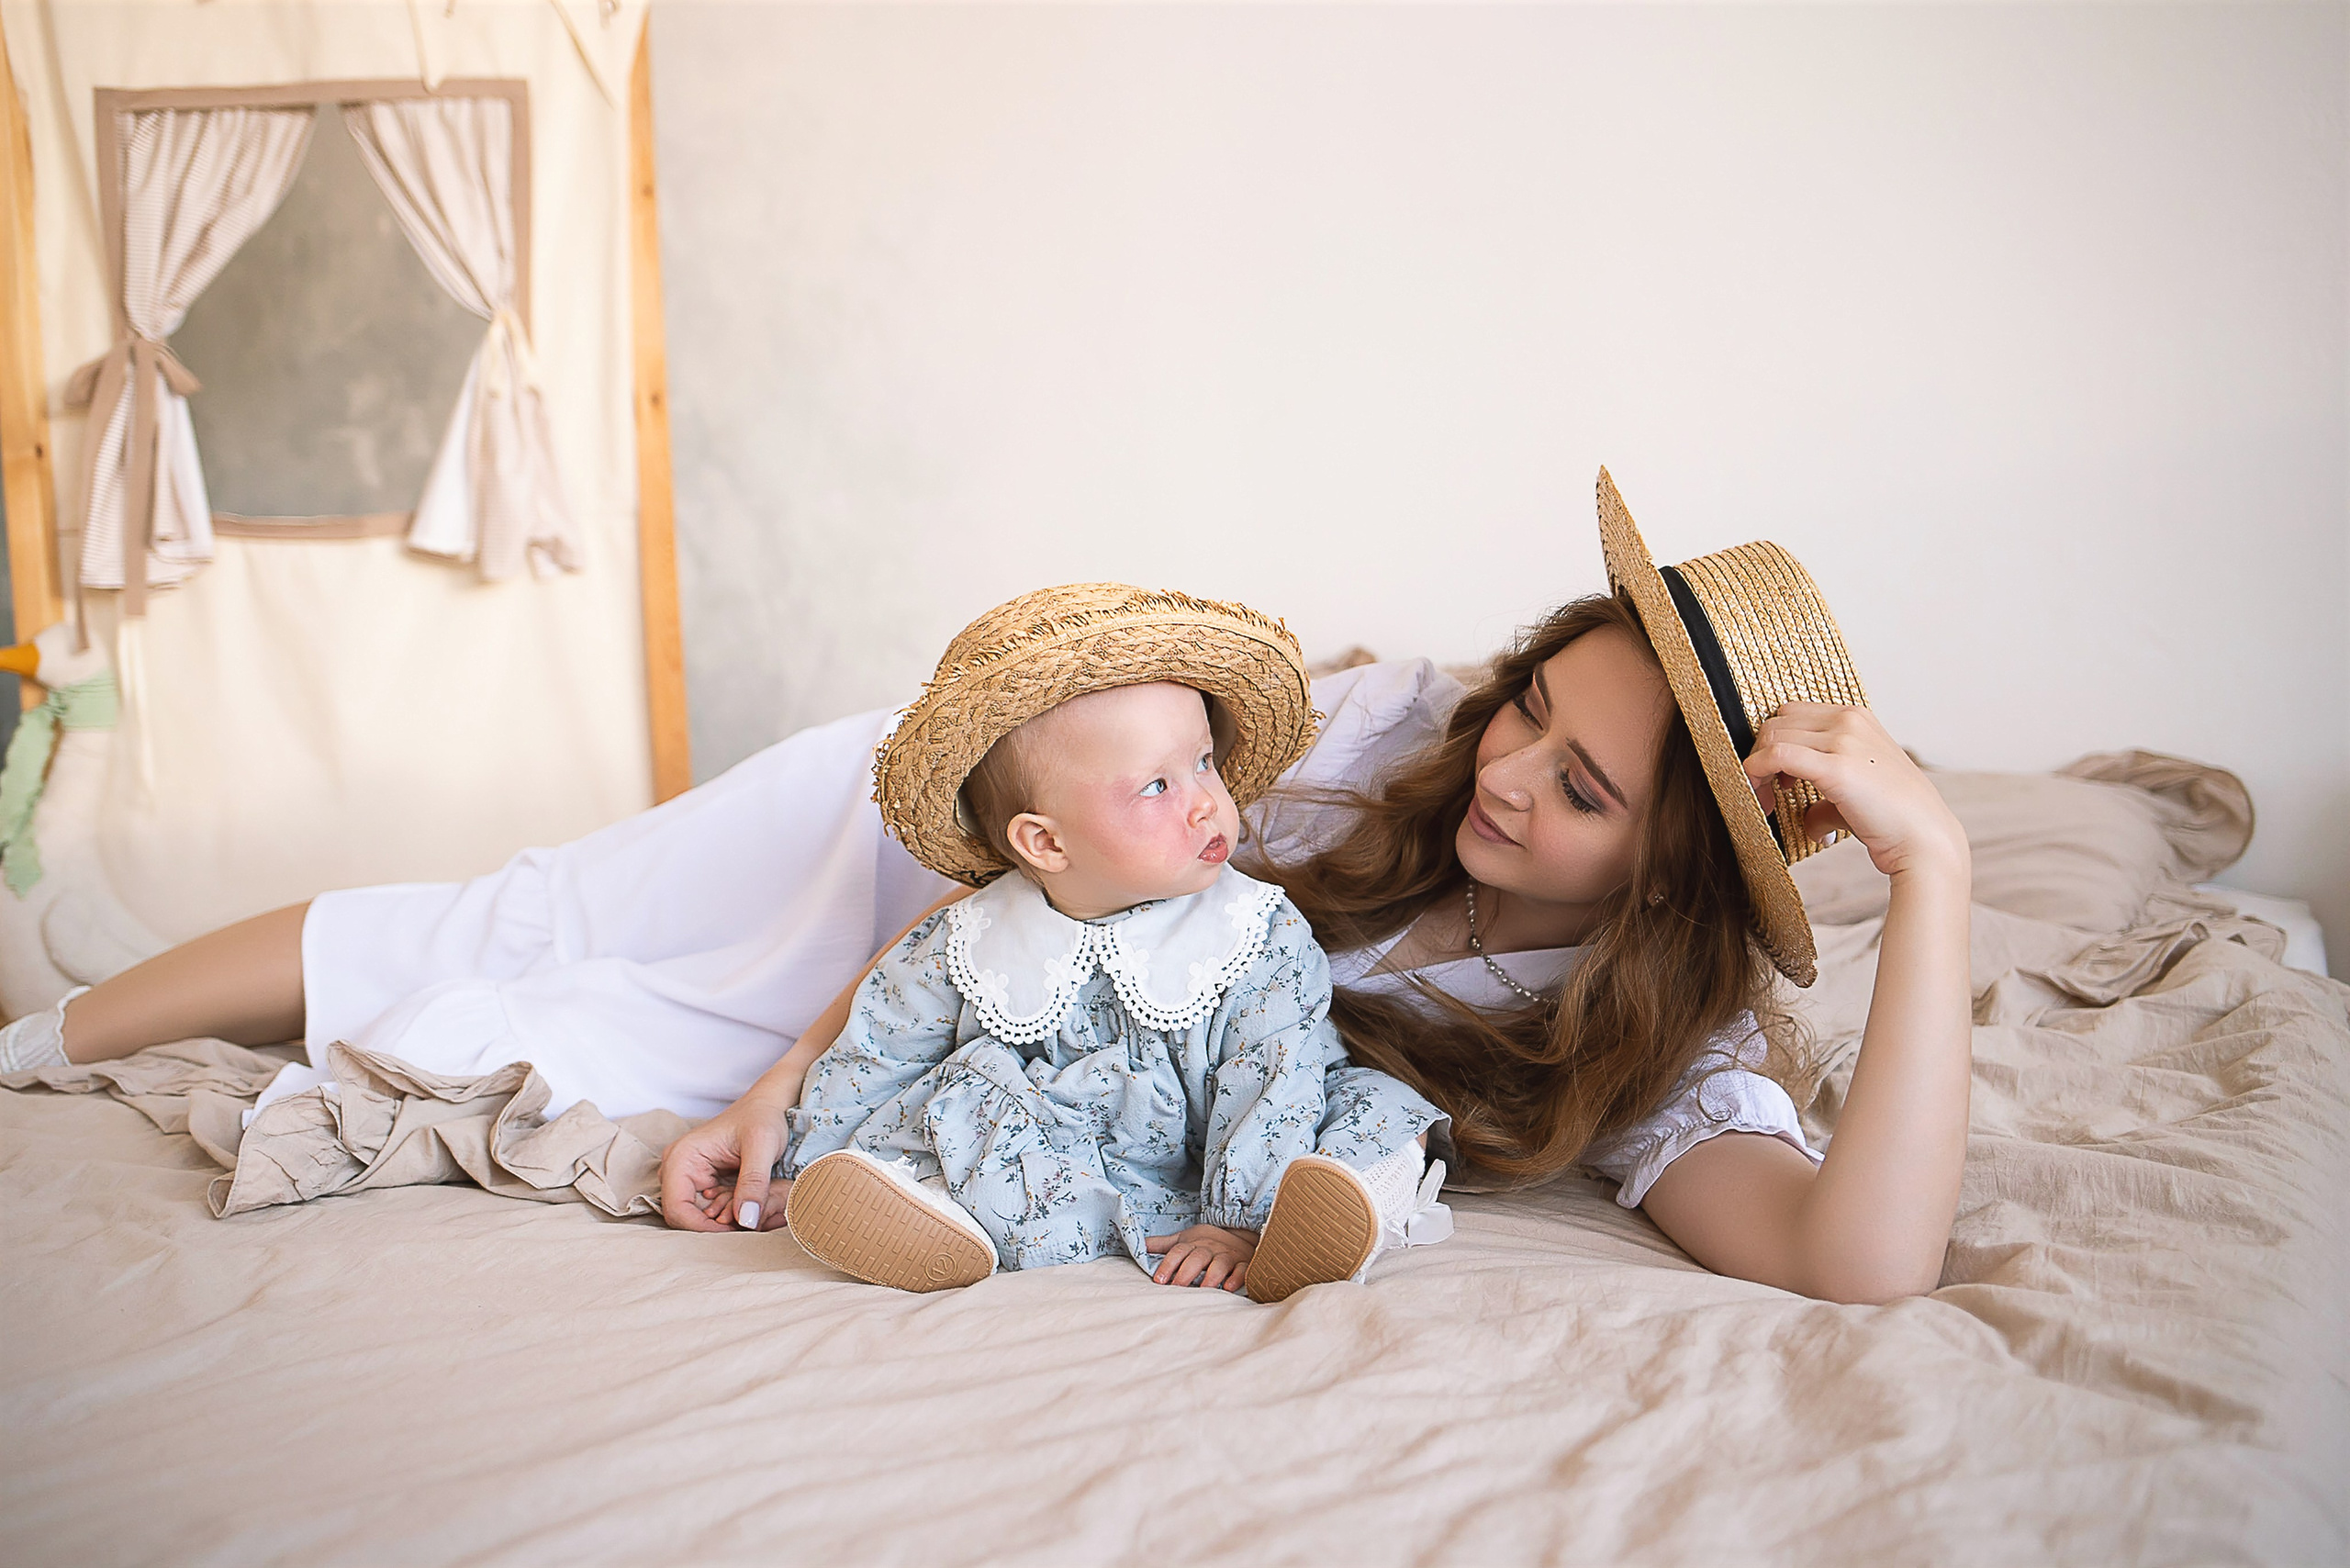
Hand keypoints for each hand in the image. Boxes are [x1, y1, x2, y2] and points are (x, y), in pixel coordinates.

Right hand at [657, 1086, 796, 1231]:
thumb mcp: (763, 1145)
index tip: (738, 1231)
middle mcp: (677, 1170)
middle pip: (685, 1218)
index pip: (677, 1210)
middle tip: (751, 1225)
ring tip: (754, 1215)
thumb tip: (747, 1221)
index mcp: (681, 1158)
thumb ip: (754, 1182)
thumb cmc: (762, 1117)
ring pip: (698, 1217)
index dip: (704, 1229)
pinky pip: (710, 1210)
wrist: (768, 1106)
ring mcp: (688, 1177)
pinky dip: (730, 1214)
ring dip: (725, 1222)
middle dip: (717, 1227)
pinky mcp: (703, 1183)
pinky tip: (751, 1208)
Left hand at [1146, 1224, 1256, 1290]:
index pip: (1178, 1252)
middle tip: (1177, 1286)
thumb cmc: (1206, 1243)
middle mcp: (1210, 1249)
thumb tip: (1138, 1245)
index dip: (1168, 1264)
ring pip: (1220, 1264)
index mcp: (1193, 1244)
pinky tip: (1229, 1287)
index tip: (1159, 1280)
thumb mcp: (1184, 1240)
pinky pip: (1242, 1270)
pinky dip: (1237, 1277)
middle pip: (1197, 1258)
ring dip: (1212, 1276)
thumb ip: (1162, 1245)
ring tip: (1204, 1289)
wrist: (1239, 1235)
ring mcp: (1227, 1256)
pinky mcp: (1243, 1264)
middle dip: (1187, 1272)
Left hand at [1744, 704, 1968, 885]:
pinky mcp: (1836, 768)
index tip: (1776, 778)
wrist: (1924, 840)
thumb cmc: (1895, 820)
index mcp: (1856, 718)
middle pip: (1777, 722)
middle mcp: (1849, 721)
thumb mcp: (1857, 791)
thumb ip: (1827, 796)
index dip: (1775, 743)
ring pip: (1772, 736)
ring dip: (1757, 769)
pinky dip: (1756, 773)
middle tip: (1766, 793)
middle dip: (1761, 754)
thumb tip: (1806, 819)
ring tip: (1767, 803)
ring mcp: (1844, 740)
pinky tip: (1763, 801)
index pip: (1793, 714)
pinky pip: (1777, 755)